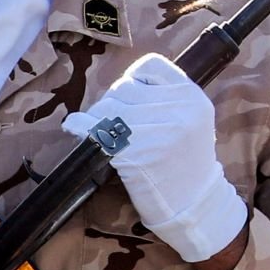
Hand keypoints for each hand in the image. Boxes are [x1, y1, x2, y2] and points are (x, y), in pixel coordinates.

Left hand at [62, 53, 246, 264]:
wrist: (194, 203)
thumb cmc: (185, 161)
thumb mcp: (190, 120)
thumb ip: (164, 98)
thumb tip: (120, 87)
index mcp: (191, 97)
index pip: (150, 66)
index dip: (132, 79)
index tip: (127, 97)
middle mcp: (178, 110)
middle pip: (123, 88)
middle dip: (110, 103)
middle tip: (111, 123)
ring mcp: (158, 131)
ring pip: (107, 108)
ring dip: (95, 118)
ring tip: (100, 132)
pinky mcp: (136, 153)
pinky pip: (95, 130)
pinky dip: (79, 127)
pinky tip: (75, 129)